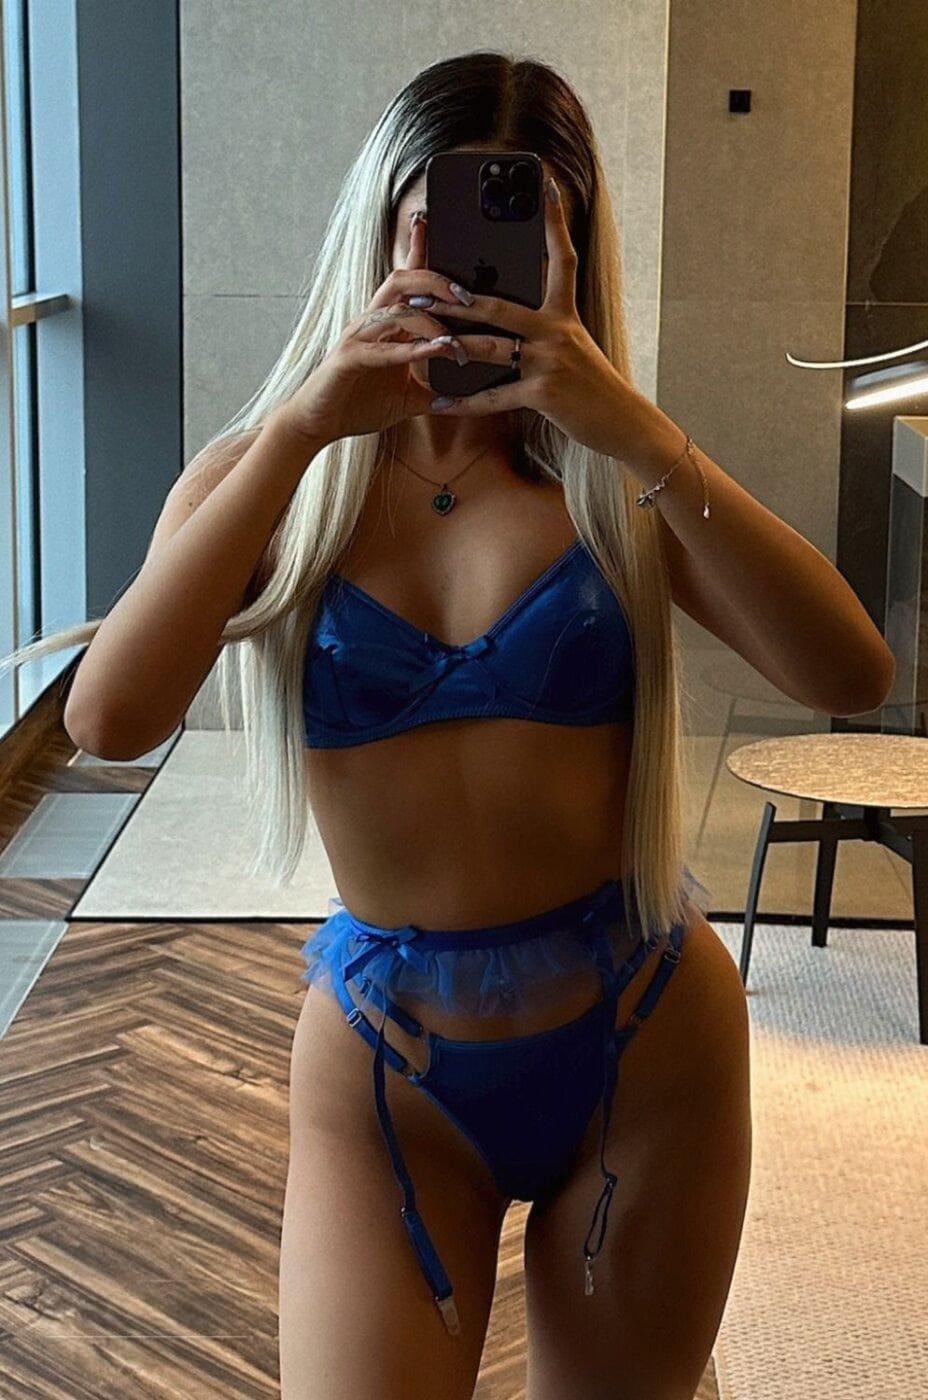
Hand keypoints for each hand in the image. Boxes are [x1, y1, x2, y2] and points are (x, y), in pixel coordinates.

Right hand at [269, 214, 482, 445]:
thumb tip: (461, 396)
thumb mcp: (405, 397)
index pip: (404, 281)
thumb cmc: (357, 406)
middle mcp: (371, 323)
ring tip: (455, 340)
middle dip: (436, 282)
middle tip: (466, 297)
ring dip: (431, 323)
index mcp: (384, 325)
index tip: (432, 225)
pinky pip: (384, 348)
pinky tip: (437, 351)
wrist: (318, 425)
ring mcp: (358, 338)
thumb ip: (431, 389)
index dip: (417, 250)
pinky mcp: (348, 359)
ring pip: (396, 310)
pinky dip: (413, 349)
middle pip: (402, 281)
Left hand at [416, 176, 651, 459]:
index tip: (546, 187)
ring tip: (420, 344)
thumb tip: (511, 316)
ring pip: (490, 348)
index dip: (554, 223)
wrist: (622, 422)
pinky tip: (440, 404)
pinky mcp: (544, 392)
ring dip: (451, 346)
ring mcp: (550, 361)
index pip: (562, 259)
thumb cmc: (593, 386)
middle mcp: (557, 330)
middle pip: (499, 306)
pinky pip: (494, 396)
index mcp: (565, 314)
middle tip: (421, 289)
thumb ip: (546, 328)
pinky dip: (465, 403)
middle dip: (456, 299)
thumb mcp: (575, 346)